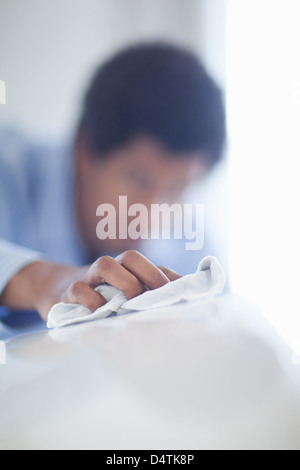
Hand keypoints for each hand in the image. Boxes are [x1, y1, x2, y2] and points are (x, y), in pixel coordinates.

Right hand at [1, 251, 181, 321]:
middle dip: (148, 274)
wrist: (57, 289)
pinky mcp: (68, 293)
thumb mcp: (126, 288)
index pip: (149, 263)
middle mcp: (108, 267)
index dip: (163, 276)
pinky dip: (93, 300)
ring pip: (104, 264)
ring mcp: (87, 277)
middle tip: (156, 297)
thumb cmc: (102, 293)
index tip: (177, 295)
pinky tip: (103, 313)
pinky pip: (79, 289)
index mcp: (124, 266)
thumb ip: (154, 287)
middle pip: (130, 257)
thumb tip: (188, 289)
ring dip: (123, 282)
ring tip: (131, 303)